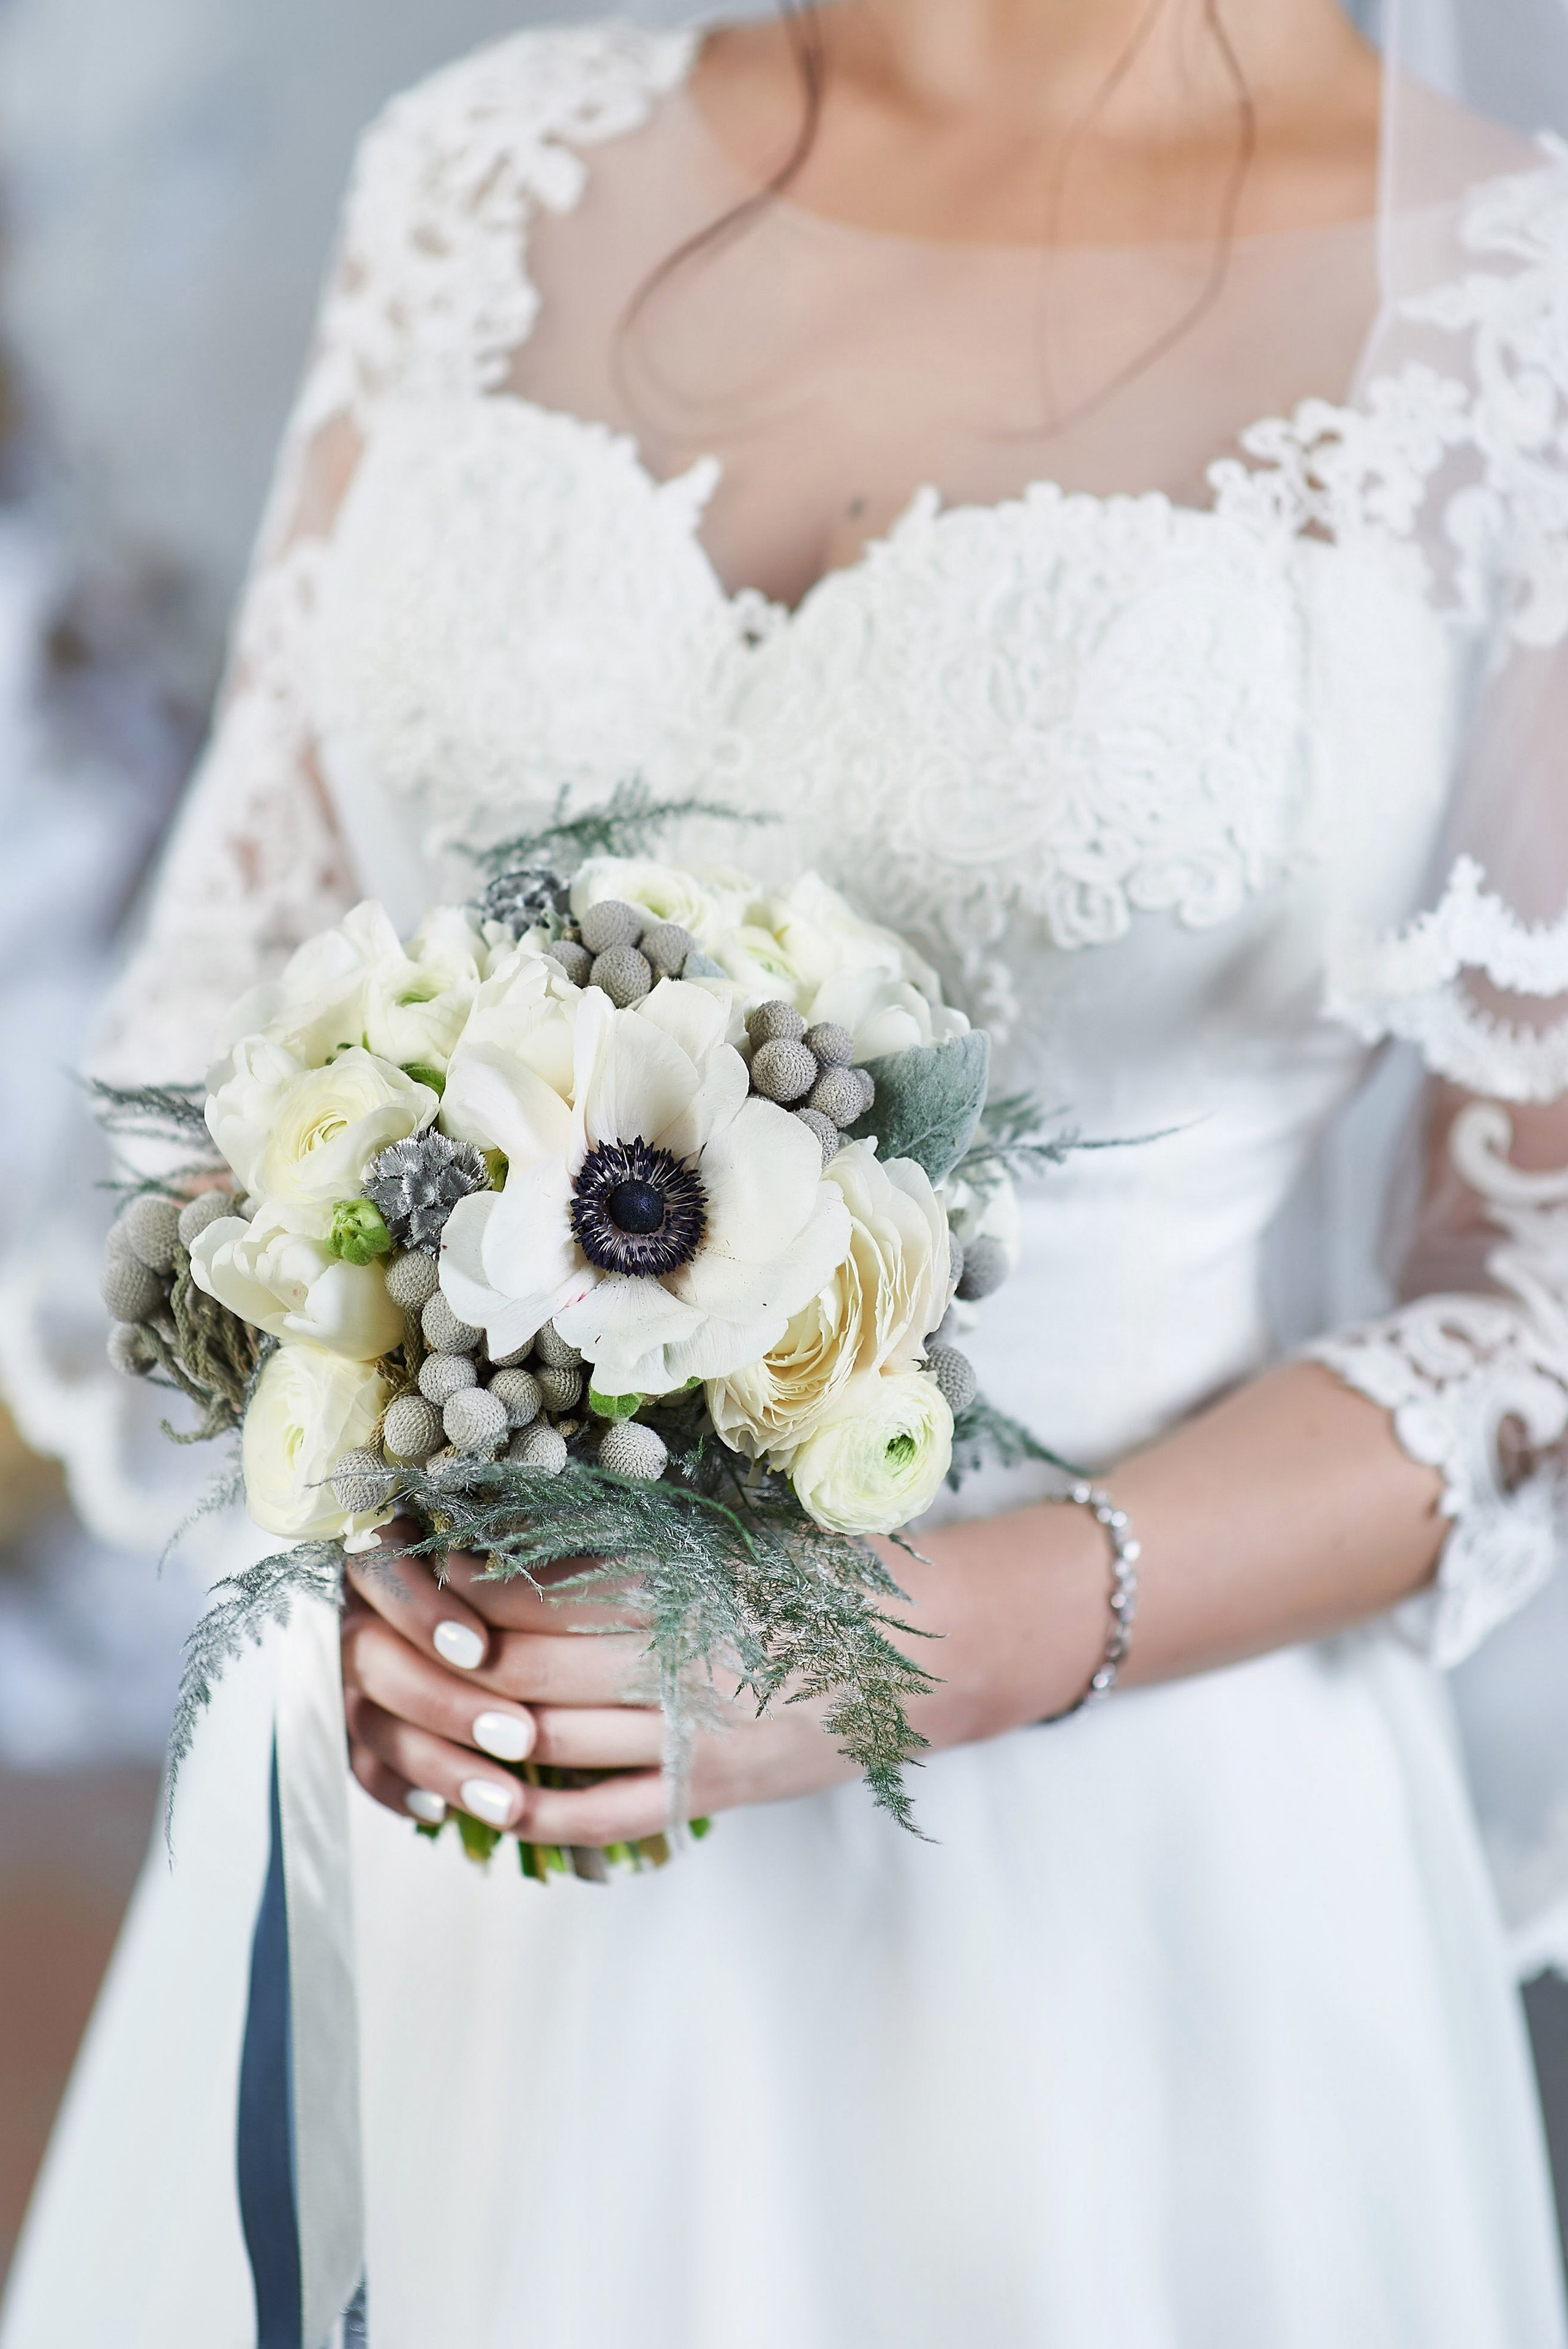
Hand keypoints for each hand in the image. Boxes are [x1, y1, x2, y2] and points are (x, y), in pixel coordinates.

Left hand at [341, 1505, 1111, 1846]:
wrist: (931, 1650)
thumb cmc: (824, 1575)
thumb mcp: (734, 1539)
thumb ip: (641, 1547)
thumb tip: (527, 1529)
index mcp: (684, 1585)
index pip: (539, 1589)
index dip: (463, 1584)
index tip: (415, 1565)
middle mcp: (680, 1660)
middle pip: (525, 1666)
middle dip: (445, 1654)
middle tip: (387, 1634)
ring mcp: (695, 1734)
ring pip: (550, 1742)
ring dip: (471, 1729)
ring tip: (414, 1709)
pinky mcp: (712, 1787)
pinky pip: (606, 1813)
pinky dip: (535, 1810)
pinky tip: (484, 1795)